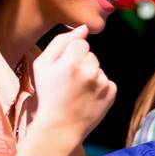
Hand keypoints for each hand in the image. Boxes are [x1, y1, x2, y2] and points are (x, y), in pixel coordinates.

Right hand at [31, 25, 116, 144]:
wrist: (60, 127)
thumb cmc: (48, 94)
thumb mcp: (43, 65)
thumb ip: (60, 42)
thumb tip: (82, 28)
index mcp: (71, 62)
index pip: (81, 43)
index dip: (71, 55)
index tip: (64, 70)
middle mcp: (90, 71)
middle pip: (91, 55)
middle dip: (82, 64)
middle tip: (69, 83)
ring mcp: (103, 83)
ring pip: (99, 68)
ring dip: (91, 75)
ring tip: (78, 92)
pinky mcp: (111, 93)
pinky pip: (107, 81)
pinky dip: (100, 87)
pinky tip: (88, 97)